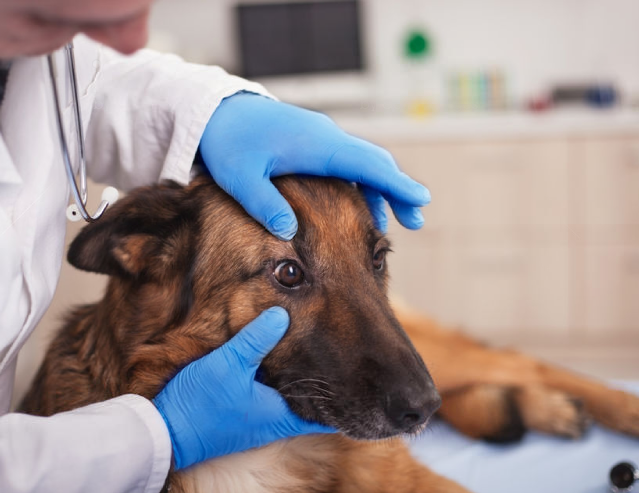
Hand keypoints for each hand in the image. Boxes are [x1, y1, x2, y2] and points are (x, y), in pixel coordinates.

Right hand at [153, 307, 333, 469]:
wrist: (166, 432)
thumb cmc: (200, 404)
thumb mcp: (229, 364)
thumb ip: (256, 339)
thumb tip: (283, 314)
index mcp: (280, 415)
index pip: (327, 415)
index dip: (346, 402)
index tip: (363, 383)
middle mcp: (273, 421)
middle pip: (311, 406)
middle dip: (326, 387)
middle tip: (346, 360)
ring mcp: (257, 421)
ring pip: (290, 401)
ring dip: (302, 385)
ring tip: (318, 355)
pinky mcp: (242, 417)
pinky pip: (270, 399)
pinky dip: (280, 384)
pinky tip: (277, 364)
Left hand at [199, 93, 430, 238]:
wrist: (217, 112)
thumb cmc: (229, 144)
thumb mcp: (240, 177)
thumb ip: (264, 204)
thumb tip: (288, 234)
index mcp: (316, 145)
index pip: (366, 164)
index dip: (395, 184)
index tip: (421, 200)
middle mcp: (326, 137)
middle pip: (374, 162)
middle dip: (398, 190)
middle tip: (416, 220)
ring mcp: (322, 138)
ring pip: (363, 162)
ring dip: (381, 188)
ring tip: (392, 222)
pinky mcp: (314, 143)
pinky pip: (347, 162)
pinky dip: (362, 182)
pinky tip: (361, 207)